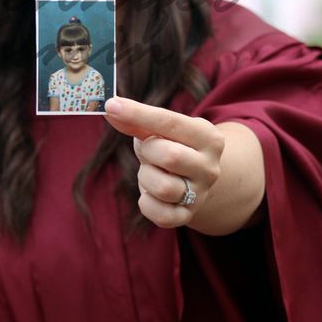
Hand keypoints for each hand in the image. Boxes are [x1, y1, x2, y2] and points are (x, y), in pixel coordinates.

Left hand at [104, 96, 224, 228]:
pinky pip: (160, 215)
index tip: (112, 105)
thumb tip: (111, 108)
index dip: (138, 113)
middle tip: (149, 150)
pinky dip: (146, 202)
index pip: (170, 122)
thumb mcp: (160, 130)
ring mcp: (200, 194)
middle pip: (170, 156)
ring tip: (151, 171)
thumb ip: (136, 120)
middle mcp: (209, 167)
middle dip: (148, 151)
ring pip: (163, 188)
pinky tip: (149, 192)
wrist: (194, 180)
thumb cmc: (172, 146)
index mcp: (208, 138)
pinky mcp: (187, 216)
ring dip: (145, 177)